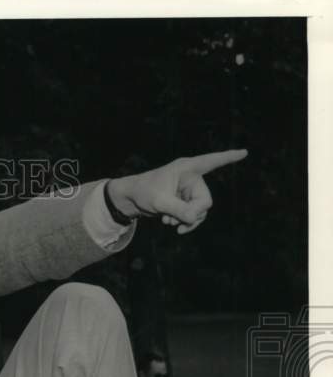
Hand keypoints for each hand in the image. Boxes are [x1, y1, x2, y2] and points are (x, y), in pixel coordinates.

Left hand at [107, 149, 247, 234]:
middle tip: (176, 223)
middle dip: (193, 214)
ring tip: (170, 224)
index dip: (228, 158)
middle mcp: (191, 178)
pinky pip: (194, 215)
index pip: (211, 161)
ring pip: (201, 211)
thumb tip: (195, 219)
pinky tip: (170, 224)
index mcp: (186, 168)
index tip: (244, 152)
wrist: (130, 199)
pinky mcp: (186, 201)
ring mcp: (189, 190)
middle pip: (205, 201)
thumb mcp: (159, 202)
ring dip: (187, 220)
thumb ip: (178, 210)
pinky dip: (184, 222)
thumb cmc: (142, 192)